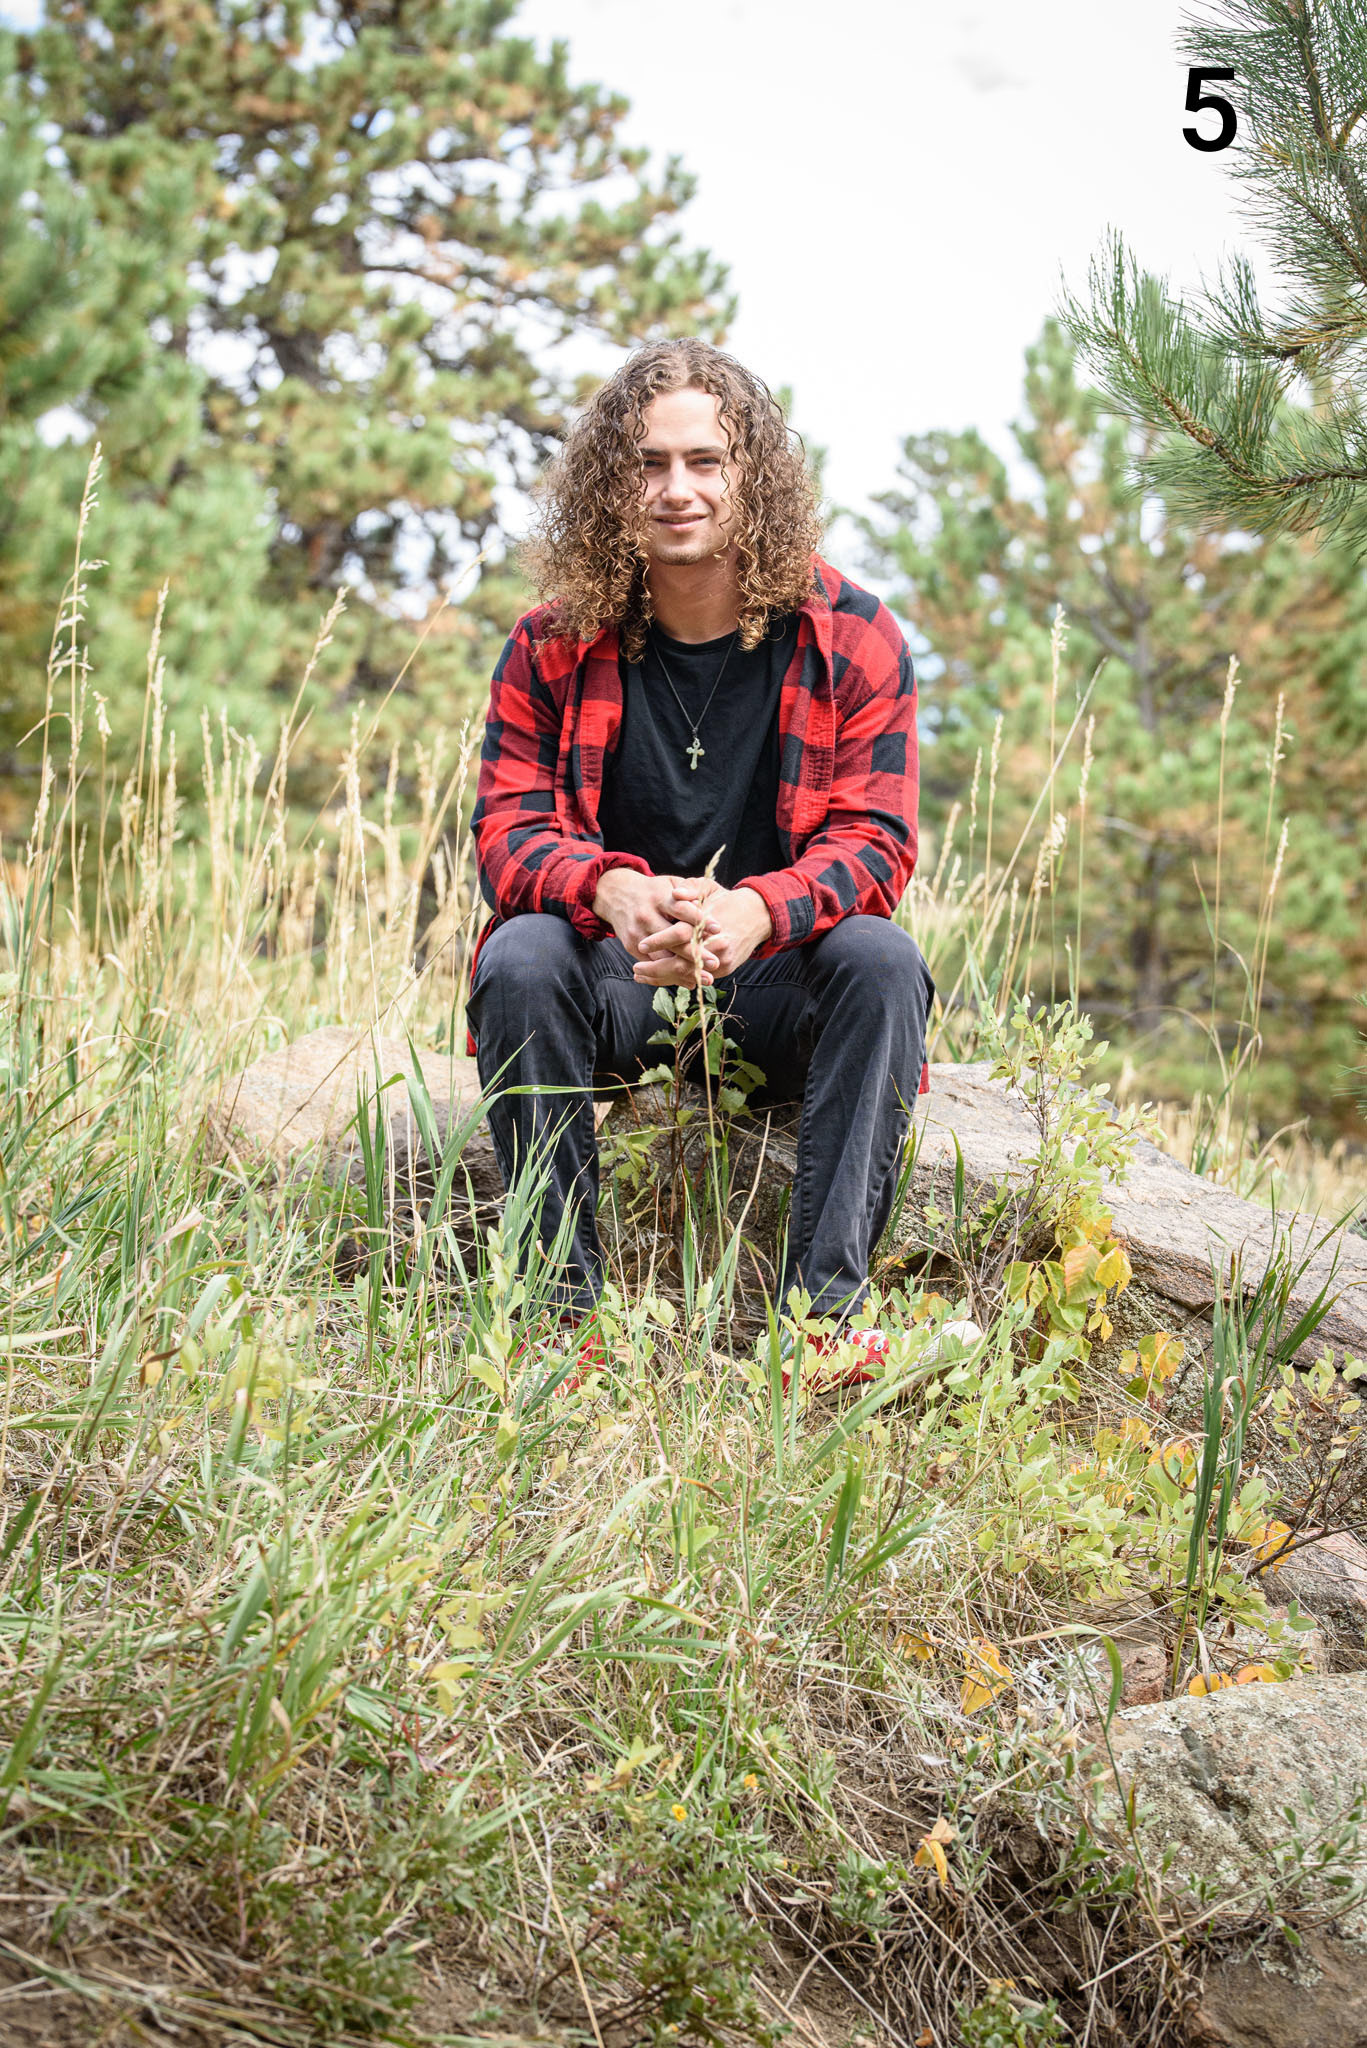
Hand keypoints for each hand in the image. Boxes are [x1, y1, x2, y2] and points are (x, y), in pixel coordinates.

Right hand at [593, 867, 713, 967]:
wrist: (617, 894)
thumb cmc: (654, 891)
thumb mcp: (671, 883)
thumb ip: (689, 893)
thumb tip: (708, 908)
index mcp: (659, 898)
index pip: (682, 909)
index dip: (700, 919)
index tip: (719, 928)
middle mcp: (647, 916)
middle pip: (673, 938)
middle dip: (695, 952)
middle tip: (715, 963)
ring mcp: (637, 932)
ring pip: (663, 956)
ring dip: (685, 969)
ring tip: (705, 977)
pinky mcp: (631, 945)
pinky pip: (652, 964)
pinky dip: (671, 975)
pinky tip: (689, 981)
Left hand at [634, 883, 770, 986]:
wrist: (757, 916)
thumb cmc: (725, 900)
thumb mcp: (709, 888)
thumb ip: (690, 888)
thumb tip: (675, 893)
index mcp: (709, 922)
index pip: (681, 933)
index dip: (660, 940)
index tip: (641, 945)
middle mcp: (717, 944)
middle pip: (683, 962)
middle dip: (657, 967)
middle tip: (636, 968)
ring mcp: (722, 959)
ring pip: (687, 975)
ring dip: (662, 978)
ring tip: (641, 976)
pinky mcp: (725, 969)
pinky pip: (695, 978)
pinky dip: (676, 980)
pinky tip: (657, 979)